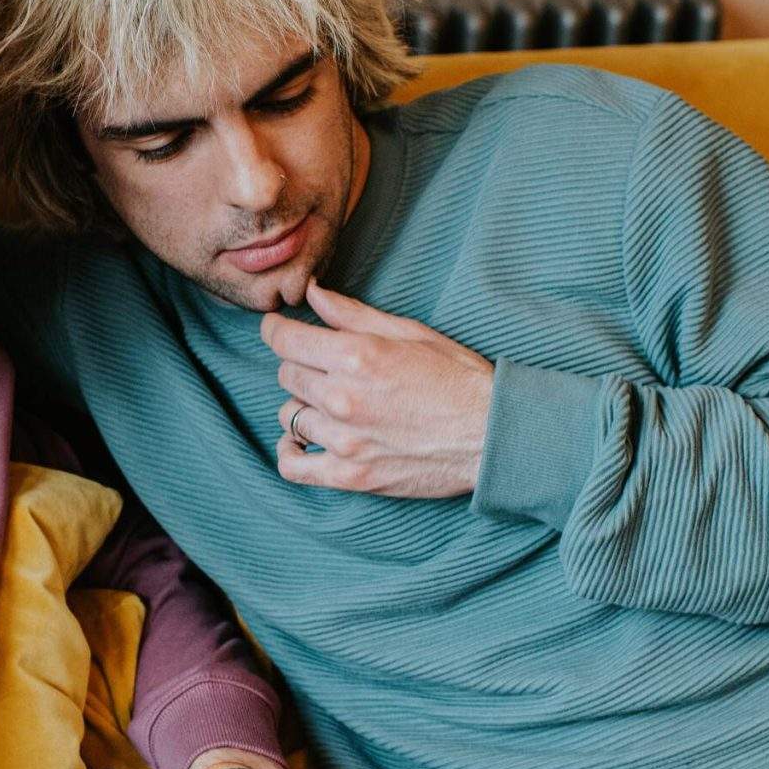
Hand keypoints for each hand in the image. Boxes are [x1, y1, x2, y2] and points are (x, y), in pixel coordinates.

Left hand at [264, 284, 495, 498]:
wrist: (491, 435)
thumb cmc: (457, 379)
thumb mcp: (409, 333)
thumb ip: (352, 314)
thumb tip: (311, 292)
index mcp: (356, 355)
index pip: (284, 339)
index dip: (277, 330)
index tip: (280, 329)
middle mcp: (343, 397)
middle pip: (287, 374)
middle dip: (301, 365)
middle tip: (326, 368)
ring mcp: (345, 440)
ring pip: (289, 415)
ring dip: (303, 406)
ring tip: (330, 405)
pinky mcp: (351, 475)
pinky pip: (294, 466)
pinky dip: (291, 453)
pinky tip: (303, 441)